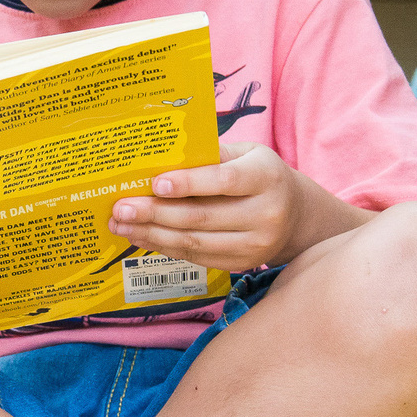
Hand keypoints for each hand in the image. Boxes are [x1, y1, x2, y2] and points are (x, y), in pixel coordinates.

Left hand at [108, 142, 303, 271]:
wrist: (295, 215)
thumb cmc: (260, 175)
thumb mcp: (246, 153)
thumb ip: (211, 154)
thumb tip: (161, 156)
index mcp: (266, 177)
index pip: (224, 181)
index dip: (188, 183)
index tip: (154, 183)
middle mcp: (265, 214)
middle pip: (202, 217)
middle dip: (155, 213)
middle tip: (121, 207)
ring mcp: (255, 244)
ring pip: (194, 242)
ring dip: (152, 234)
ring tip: (121, 224)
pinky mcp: (242, 263)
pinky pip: (196, 257)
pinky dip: (164, 247)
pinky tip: (142, 236)